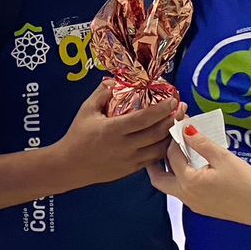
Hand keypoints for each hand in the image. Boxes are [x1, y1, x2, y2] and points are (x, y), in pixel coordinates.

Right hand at [52, 80, 180, 187]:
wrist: (69, 166)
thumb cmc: (77, 137)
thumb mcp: (87, 110)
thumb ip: (102, 93)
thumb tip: (114, 80)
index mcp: (114, 129)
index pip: (145, 118)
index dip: (162, 109)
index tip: (173, 99)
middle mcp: (125, 146)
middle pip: (157, 133)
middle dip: (173, 119)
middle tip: (181, 107)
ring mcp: (130, 160)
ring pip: (159, 148)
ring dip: (171, 135)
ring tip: (178, 122)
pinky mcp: (131, 170)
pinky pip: (153, 159)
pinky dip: (163, 149)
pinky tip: (167, 139)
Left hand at [148, 128, 250, 225]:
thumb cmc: (245, 183)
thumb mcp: (223, 158)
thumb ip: (202, 143)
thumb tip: (186, 129)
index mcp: (188, 182)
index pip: (172, 155)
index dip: (174, 137)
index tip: (177, 124)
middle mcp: (185, 195)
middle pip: (158, 179)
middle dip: (154, 163)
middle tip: (156, 146)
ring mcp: (192, 204)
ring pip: (169, 187)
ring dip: (168, 171)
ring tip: (173, 154)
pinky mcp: (201, 207)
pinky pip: (182, 192)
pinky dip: (180, 178)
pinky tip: (191, 168)